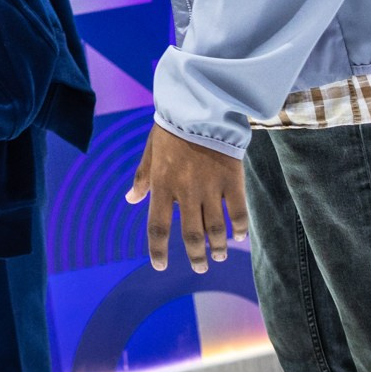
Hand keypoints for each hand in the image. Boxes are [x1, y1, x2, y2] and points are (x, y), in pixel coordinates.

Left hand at [126, 123, 249, 272]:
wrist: (200, 104)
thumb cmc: (172, 127)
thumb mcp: (150, 151)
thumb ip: (142, 177)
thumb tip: (131, 199)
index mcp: (162, 185)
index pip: (157, 228)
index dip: (158, 252)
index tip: (160, 266)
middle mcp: (186, 192)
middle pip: (191, 236)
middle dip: (196, 256)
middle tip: (201, 266)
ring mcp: (210, 187)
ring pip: (216, 229)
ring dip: (218, 247)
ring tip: (219, 255)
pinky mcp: (232, 180)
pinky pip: (237, 212)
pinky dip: (239, 228)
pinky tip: (238, 237)